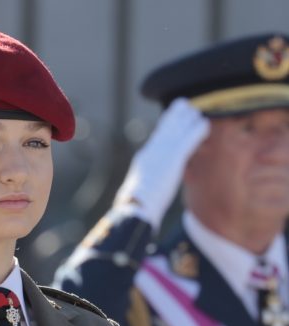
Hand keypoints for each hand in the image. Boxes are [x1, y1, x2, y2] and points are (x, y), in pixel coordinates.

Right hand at [114, 98, 208, 229]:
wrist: (136, 205)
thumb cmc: (135, 205)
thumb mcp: (138, 190)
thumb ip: (144, 185)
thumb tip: (137, 195)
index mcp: (144, 157)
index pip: (156, 137)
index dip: (165, 126)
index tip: (171, 118)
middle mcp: (152, 150)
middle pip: (165, 127)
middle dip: (175, 115)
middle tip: (183, 104)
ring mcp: (163, 152)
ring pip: (177, 129)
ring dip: (187, 119)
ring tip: (196, 111)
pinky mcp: (174, 157)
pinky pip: (188, 139)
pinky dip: (197, 131)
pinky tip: (205, 124)